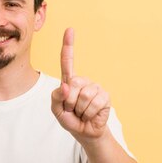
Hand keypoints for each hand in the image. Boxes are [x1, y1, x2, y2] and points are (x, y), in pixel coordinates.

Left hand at [51, 28, 111, 146]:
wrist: (85, 132)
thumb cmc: (70, 119)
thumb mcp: (56, 110)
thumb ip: (56, 97)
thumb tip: (66, 86)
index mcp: (69, 81)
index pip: (67, 61)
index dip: (68, 45)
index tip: (69, 30)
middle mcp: (82, 81)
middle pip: (72, 85)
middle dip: (69, 102)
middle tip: (73, 109)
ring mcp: (95, 87)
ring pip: (83, 96)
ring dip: (80, 109)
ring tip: (82, 112)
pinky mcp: (105, 96)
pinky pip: (94, 103)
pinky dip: (89, 113)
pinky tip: (91, 114)